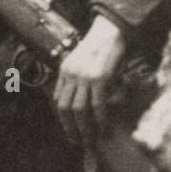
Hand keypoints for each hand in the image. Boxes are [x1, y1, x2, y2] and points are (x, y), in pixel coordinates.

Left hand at [53, 16, 127, 146]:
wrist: (111, 29)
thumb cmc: (100, 48)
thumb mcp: (82, 63)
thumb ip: (79, 81)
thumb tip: (85, 105)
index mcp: (65, 70)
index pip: (58, 100)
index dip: (63, 118)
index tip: (70, 130)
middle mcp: (71, 74)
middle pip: (65, 108)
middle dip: (70, 128)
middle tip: (77, 141)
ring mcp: (85, 76)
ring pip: (79, 110)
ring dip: (85, 128)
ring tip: (90, 140)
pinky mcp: (100, 78)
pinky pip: (97, 105)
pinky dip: (100, 120)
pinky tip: (103, 128)